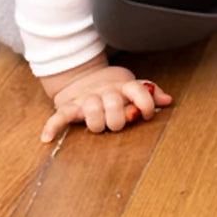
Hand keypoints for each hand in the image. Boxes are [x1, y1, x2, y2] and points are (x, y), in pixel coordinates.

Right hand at [39, 63, 172, 142]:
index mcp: (123, 86)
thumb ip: (150, 93)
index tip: (148, 114)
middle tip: (117, 125)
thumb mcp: (133, 87)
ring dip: (95, 122)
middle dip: (117, 118)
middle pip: (114, 103)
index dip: (145, 102)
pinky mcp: (69, 106)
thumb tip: (169, 100)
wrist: (84, 78)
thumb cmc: (115, 89)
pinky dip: (53, 126)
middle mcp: (106, 91)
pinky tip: (47, 139)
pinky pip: (60, 116)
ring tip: (97, 127)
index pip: (137, 89)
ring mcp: (87, 98)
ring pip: (91, 109)